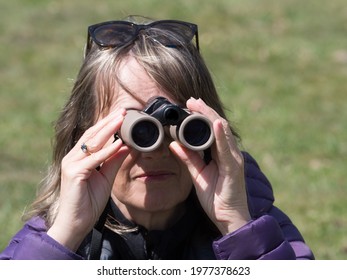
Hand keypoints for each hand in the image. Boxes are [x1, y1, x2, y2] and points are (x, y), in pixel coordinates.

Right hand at [47, 109, 129, 250]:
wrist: (76, 224)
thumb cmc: (89, 202)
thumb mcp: (106, 178)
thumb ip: (113, 161)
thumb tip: (125, 145)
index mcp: (78, 158)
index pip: (93, 137)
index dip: (107, 125)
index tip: (121, 115)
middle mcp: (72, 157)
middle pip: (92, 135)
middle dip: (108, 122)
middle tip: (123, 111)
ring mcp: (71, 164)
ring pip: (92, 143)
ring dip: (108, 130)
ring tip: (121, 119)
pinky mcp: (74, 173)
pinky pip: (94, 159)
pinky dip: (107, 151)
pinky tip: (119, 143)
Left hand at [170, 98, 250, 234]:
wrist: (230, 219)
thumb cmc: (216, 197)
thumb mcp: (198, 175)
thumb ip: (189, 159)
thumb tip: (174, 144)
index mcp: (222, 154)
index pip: (213, 129)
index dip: (202, 115)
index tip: (189, 105)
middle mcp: (230, 153)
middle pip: (218, 126)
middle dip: (205, 111)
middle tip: (191, 100)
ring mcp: (234, 159)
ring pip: (223, 132)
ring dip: (211, 116)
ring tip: (199, 105)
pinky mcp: (234, 168)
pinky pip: (228, 150)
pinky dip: (222, 136)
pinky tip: (216, 124)